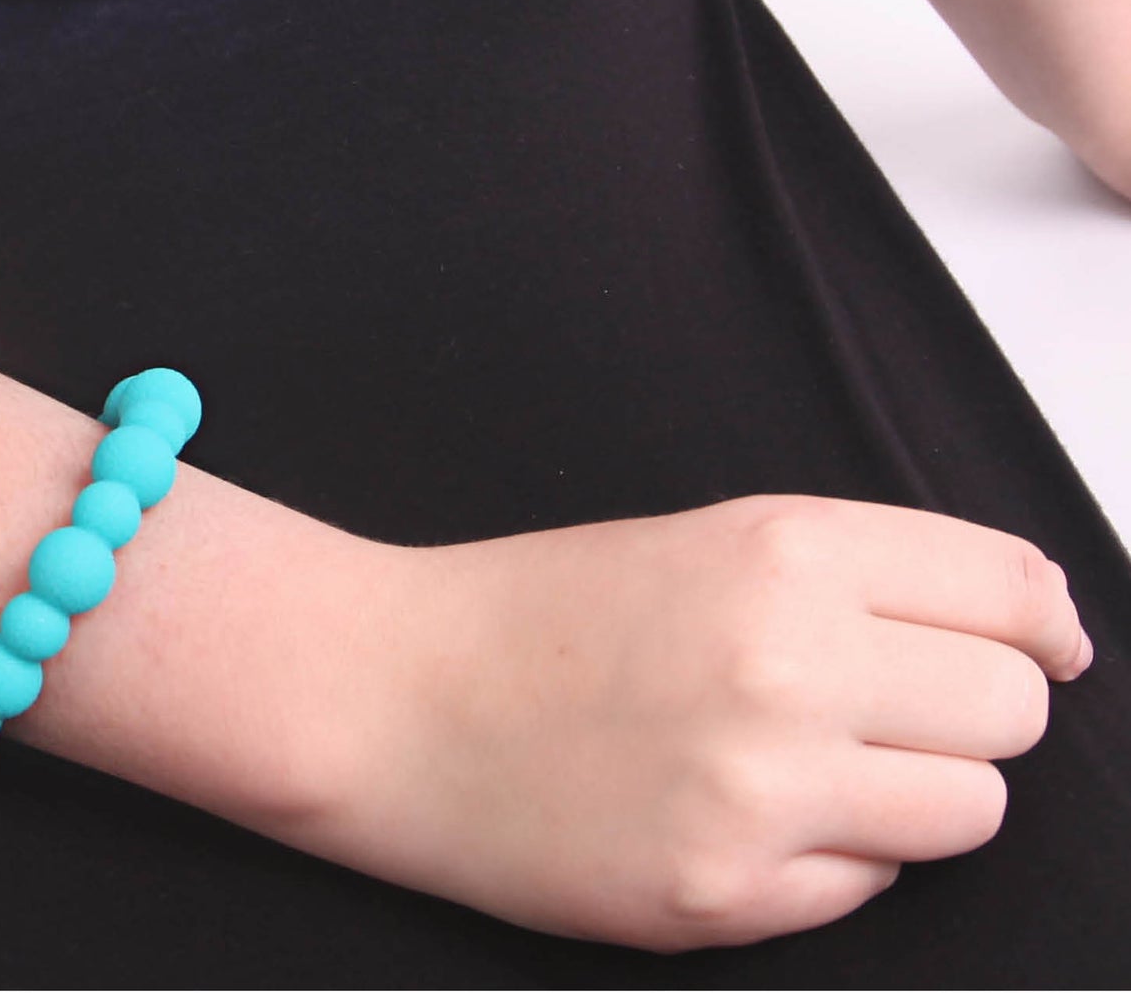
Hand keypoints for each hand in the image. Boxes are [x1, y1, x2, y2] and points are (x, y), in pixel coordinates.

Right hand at [296, 493, 1091, 953]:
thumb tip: (1028, 628)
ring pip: (970, 810)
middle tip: (888, 708)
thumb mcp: (701, 539)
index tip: (1039, 644)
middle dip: (969, 710)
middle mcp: (787, 661)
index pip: (1008, 588)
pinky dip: (834, 859)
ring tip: (813, 767)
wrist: (393, 693)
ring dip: (913, 792)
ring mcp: (761, 789)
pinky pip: (871, 888)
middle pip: (1010, 707)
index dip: (1040, 620)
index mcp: (780, 549)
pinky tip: (742, 817)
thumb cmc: (540, 609)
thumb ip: (854, 575)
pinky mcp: (728, 894)